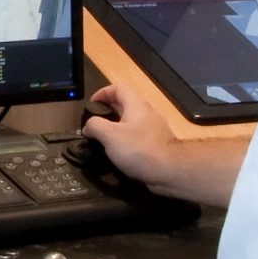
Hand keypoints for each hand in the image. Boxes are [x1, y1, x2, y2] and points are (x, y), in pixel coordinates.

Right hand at [83, 72, 186, 191]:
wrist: (169, 170)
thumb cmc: (139, 149)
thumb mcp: (109, 135)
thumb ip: (94, 126)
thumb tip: (88, 126)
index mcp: (136, 105)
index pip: (118, 88)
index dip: (102, 93)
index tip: (91, 105)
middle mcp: (146, 113)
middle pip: (124, 104)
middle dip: (106, 112)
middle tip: (93, 124)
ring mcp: (153, 128)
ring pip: (130, 121)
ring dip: (115, 127)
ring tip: (103, 139)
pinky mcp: (156, 143)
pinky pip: (137, 136)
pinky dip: (125, 140)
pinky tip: (118, 152)